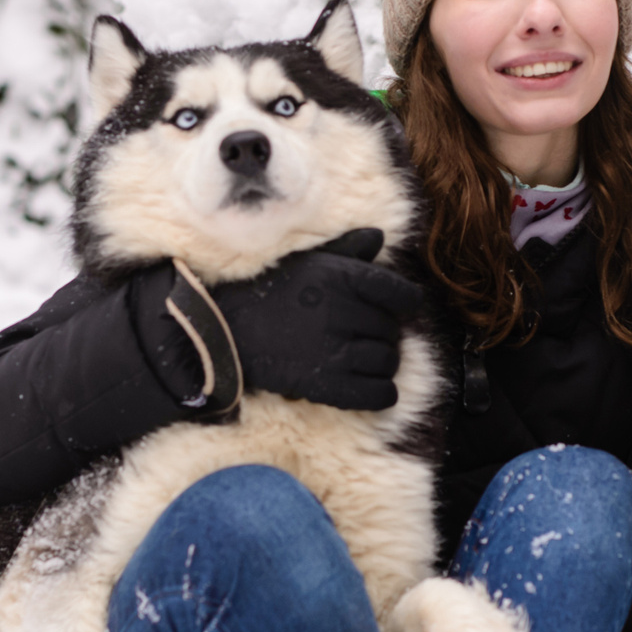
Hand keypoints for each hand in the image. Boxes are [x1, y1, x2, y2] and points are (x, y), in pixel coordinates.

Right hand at [211, 228, 423, 410]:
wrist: (226, 329)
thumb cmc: (270, 290)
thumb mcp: (308, 261)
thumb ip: (347, 249)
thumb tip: (380, 236)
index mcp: (341, 277)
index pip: (402, 294)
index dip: (404, 302)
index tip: (396, 306)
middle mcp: (341, 311)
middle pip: (393, 330)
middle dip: (385, 333)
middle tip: (364, 334)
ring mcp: (334, 350)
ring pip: (388, 361)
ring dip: (383, 362)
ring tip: (363, 358)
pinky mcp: (325, 384)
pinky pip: (376, 394)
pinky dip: (381, 393)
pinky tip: (370, 386)